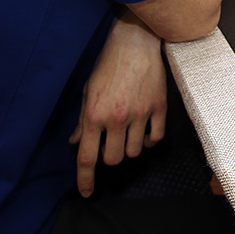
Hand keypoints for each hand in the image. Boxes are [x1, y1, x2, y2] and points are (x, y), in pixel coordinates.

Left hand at [70, 15, 166, 197]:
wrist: (135, 41)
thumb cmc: (108, 64)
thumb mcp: (88, 91)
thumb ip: (82, 120)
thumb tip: (76, 142)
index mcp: (94, 114)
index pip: (87, 157)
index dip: (85, 179)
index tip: (86, 192)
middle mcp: (116, 118)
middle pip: (112, 159)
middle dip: (109, 156)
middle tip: (110, 142)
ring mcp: (139, 113)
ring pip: (134, 151)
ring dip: (129, 147)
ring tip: (128, 133)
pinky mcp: (158, 107)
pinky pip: (156, 137)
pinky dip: (150, 140)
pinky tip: (145, 132)